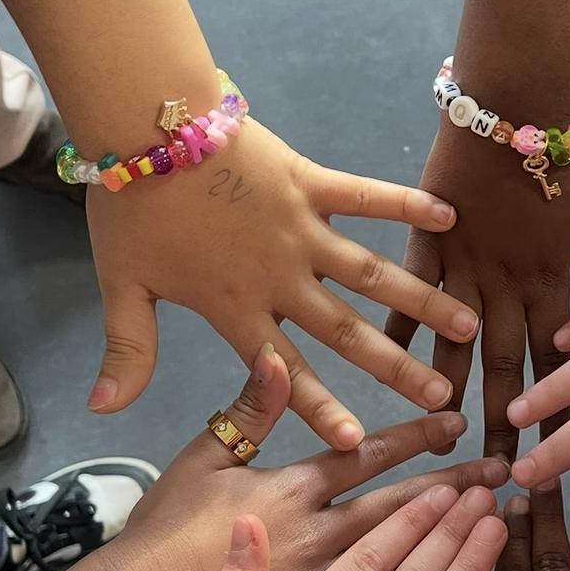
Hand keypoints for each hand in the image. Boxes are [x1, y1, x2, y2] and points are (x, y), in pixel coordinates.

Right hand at [16, 345, 506, 570]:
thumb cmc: (159, 543)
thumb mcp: (198, 464)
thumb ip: (245, 415)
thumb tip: (276, 357)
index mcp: (290, 499)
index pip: (365, 462)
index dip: (415, 441)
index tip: (458, 423)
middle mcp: (319, 549)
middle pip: (402, 516)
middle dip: (456, 493)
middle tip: (503, 473)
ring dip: (459, 549)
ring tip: (500, 527)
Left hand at [87, 112, 481, 446]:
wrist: (144, 126)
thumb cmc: (132, 206)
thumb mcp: (121, 285)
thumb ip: (127, 351)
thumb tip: (103, 412)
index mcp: (236, 307)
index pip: (285, 374)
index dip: (320, 410)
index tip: (357, 444)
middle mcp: (281, 277)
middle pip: (347, 333)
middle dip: (397, 369)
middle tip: (444, 398)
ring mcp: (302, 229)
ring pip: (372, 274)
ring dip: (421, 301)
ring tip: (466, 325)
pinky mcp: (309, 181)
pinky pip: (365, 195)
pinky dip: (405, 203)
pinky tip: (447, 215)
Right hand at [384, 123, 569, 459]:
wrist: (516, 98)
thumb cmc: (560, 154)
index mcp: (551, 282)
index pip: (556, 363)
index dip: (556, 413)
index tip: (556, 458)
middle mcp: (506, 285)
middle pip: (505, 368)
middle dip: (502, 425)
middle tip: (496, 476)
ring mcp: (463, 264)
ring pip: (455, 341)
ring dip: (449, 389)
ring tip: (441, 438)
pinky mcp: (427, 239)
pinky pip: (409, 290)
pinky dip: (397, 326)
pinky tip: (385, 363)